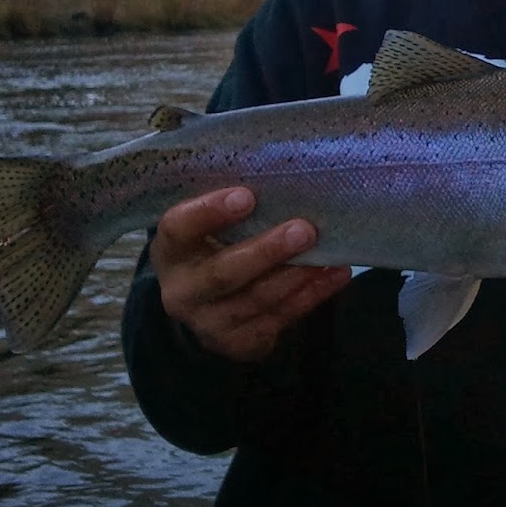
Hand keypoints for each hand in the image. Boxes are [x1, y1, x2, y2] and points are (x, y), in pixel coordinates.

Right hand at [149, 186, 349, 363]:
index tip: (246, 195)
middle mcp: (182, 291)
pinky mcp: (237, 342)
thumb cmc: (215, 245)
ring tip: (329, 254)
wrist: (206, 304)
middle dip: (266, 251)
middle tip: (304, 229)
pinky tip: (335, 275)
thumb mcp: (208, 226)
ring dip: (296, 276)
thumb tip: (284, 163)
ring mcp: (209, 322)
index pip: (178, 229)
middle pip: (222, 273)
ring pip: (256, 299)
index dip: (209, 213)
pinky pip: (279, 320)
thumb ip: (232, 203)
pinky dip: (310, 296)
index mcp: (170, 251)